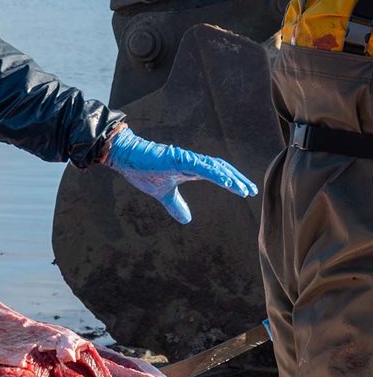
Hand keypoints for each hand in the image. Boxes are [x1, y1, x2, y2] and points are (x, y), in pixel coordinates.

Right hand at [106, 127, 257, 224]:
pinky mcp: (178, 158)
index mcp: (190, 168)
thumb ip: (176, 204)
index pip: (217, 172)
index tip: (246, 191)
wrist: (125, 157)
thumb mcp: (163, 194)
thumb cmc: (142, 170)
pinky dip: (216, 173)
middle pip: (221, 168)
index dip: (232, 181)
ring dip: (230, 177)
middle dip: (237, 179)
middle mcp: (191, 161)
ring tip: (244, 188)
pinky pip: (202, 166)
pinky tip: (227, 181)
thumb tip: (187, 220)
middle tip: (253, 190)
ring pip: (214, 167)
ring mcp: (185, 158)